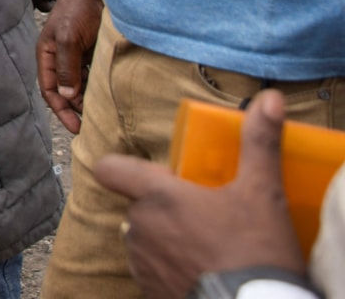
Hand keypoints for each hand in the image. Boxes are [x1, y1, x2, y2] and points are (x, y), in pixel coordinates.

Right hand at [36, 0, 102, 133]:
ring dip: (89, 99)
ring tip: (103, 114)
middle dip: (76, 108)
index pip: (50, 89)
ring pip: (80, 85)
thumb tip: (67, 96)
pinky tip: (109, 96)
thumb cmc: (78, 7)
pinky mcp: (92, 52)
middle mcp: (60, 57)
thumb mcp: (69, 38)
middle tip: (92, 125)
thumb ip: (67, 67)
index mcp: (47, 54)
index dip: (61, 110)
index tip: (76, 127)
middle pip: (65, 90)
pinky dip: (99, 87)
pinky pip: (94, 75)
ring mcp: (77, 55)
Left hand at [94, 91, 307, 298]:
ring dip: (168, 239)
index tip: (163, 177)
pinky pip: (152, 271)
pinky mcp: (149, 291)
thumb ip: (259, 143)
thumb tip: (269, 100)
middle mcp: (139, 227)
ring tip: (208, 247)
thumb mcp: (262, 192)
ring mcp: (141, 262)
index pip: (109, 168)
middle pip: (140, 205)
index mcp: (156, 196)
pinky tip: (202, 271)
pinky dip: (171, 270)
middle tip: (206, 216)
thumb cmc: (252, 250)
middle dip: (167, 208)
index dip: (127, 169)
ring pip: (146, 239)